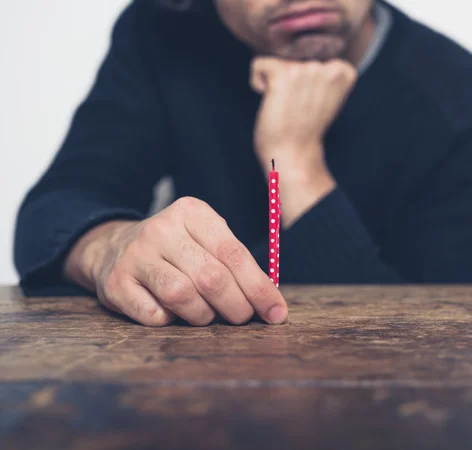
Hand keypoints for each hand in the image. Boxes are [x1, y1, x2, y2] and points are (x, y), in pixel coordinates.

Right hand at [63, 197, 287, 326]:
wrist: (113, 247)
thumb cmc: (176, 249)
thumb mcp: (205, 239)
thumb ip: (236, 263)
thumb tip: (271, 302)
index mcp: (191, 212)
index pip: (234, 253)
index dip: (259, 288)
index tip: (276, 313)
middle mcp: (161, 229)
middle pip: (212, 277)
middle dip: (236, 307)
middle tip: (242, 317)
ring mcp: (135, 255)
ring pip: (183, 296)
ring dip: (203, 315)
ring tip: (206, 314)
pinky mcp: (115, 283)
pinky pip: (154, 315)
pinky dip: (170, 321)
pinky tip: (171, 312)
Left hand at [251, 57, 356, 173]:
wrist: (294, 154)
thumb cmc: (305, 130)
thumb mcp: (326, 98)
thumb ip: (322, 76)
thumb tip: (302, 58)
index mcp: (343, 72)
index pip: (314, 56)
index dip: (304, 79)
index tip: (308, 101)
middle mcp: (327, 66)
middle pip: (294, 59)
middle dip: (289, 80)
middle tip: (295, 108)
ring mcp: (305, 69)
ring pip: (277, 63)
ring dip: (274, 84)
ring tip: (285, 106)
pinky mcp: (283, 74)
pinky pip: (258, 64)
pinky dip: (257, 83)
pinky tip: (270, 102)